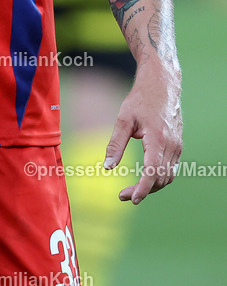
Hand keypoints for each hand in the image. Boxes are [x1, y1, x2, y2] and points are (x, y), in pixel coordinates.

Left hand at [104, 57, 181, 203]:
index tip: (131, 199)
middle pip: (160, 178)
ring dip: (152, 187)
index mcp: (158, 139)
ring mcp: (177, 146)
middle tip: (122, 195)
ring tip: (132, 190)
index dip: (143, 189)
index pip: (152, 172)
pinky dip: (159, 177)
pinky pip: (171, 168)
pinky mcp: (178, 145)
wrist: (162, 85)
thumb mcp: (124, 119)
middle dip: (143, 191)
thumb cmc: (141, 100)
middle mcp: (171, 145)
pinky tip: (146, 178)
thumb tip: (107, 167)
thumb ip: (115, 144)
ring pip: (168, 176)